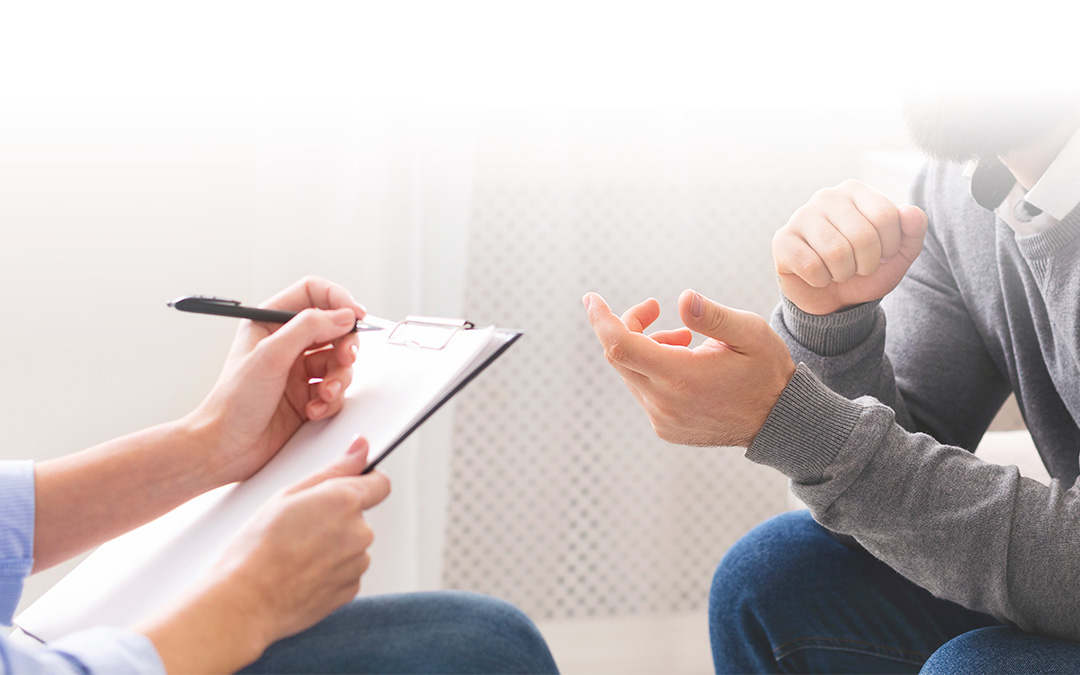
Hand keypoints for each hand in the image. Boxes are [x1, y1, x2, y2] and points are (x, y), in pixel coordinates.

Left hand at [188, 276, 366, 485]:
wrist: (227, 448)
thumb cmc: (234, 402)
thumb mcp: (270, 355)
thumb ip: (308, 328)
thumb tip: (343, 315)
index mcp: (270, 323)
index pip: (313, 293)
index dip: (338, 300)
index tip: (355, 315)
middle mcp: (287, 343)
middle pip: (334, 328)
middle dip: (345, 344)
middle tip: (346, 357)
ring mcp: (299, 370)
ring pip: (339, 361)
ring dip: (338, 378)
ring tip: (324, 393)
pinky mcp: (308, 394)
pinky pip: (336, 389)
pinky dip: (330, 400)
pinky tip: (313, 409)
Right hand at [213, 436, 389, 643]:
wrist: (245, 602)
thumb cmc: (257, 547)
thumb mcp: (288, 494)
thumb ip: (333, 469)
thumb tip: (361, 448)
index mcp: (345, 501)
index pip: (380, 484)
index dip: (364, 483)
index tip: (347, 487)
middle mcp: (359, 532)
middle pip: (359, 517)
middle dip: (336, 518)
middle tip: (298, 527)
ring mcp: (357, 564)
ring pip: (351, 545)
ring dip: (332, 546)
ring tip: (294, 553)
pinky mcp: (350, 589)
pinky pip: (346, 571)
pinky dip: (328, 571)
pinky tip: (299, 572)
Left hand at [583, 290, 795, 447]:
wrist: (778, 421)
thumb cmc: (766, 371)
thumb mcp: (750, 334)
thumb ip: (713, 316)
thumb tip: (682, 299)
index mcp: (682, 377)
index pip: (621, 345)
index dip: (602, 319)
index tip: (591, 298)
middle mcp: (664, 403)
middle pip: (619, 355)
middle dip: (630, 325)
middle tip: (656, 309)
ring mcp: (662, 419)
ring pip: (631, 372)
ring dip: (646, 348)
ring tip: (684, 341)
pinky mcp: (664, 428)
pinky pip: (643, 391)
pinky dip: (652, 370)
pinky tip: (685, 365)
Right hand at [773, 179, 927, 314]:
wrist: (832, 297)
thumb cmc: (863, 270)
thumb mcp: (897, 256)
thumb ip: (913, 233)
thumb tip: (911, 212)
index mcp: (855, 191)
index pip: (886, 216)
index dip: (890, 247)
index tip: (881, 255)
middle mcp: (827, 196)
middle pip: (863, 236)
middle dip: (866, 264)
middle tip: (857, 268)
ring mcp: (801, 216)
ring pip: (836, 253)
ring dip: (843, 274)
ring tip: (838, 271)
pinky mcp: (782, 240)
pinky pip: (811, 266)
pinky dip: (821, 280)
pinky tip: (817, 276)